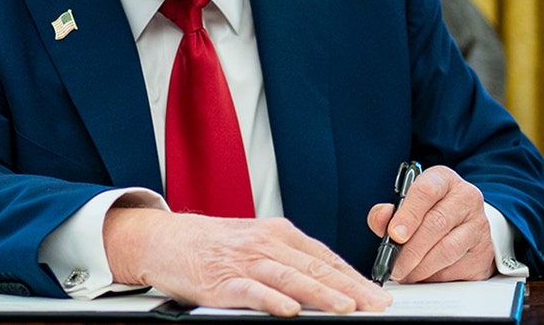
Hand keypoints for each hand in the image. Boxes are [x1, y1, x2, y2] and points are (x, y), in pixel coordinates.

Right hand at [104, 208, 390, 316]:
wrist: (164, 240)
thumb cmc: (212, 244)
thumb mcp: (255, 241)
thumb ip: (287, 258)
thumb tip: (328, 281)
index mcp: (277, 233)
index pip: (324, 256)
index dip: (354, 277)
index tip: (378, 295)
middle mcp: (264, 243)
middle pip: (314, 267)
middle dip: (350, 288)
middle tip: (376, 304)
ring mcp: (243, 262)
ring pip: (289, 277)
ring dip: (320, 293)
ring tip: (345, 307)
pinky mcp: (221, 281)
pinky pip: (251, 291)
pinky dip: (271, 300)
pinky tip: (289, 310)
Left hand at [366, 165, 495, 282]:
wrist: (464, 223)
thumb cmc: (429, 211)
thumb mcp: (407, 204)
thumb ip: (387, 212)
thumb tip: (380, 219)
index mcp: (443, 180)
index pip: (426, 191)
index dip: (408, 214)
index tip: (394, 234)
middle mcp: (466, 198)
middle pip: (436, 224)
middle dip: (410, 249)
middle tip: (394, 265)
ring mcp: (479, 225)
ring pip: (448, 249)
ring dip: (421, 267)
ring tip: (405, 273)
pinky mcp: (483, 252)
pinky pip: (457, 268)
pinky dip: (436, 276)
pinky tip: (423, 276)